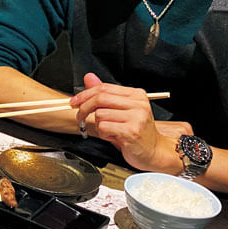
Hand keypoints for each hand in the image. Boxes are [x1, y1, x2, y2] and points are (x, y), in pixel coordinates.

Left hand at [72, 73, 187, 172]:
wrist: (153, 151)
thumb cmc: (135, 131)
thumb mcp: (119, 110)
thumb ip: (104, 94)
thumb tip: (88, 77)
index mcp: (136, 95)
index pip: (104, 88)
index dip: (85, 94)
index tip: (74, 101)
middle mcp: (138, 103)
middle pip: (100, 98)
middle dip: (84, 107)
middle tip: (79, 116)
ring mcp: (136, 117)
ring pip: (100, 114)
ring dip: (98, 125)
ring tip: (109, 131)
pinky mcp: (131, 131)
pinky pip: (104, 127)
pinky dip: (103, 134)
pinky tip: (113, 137)